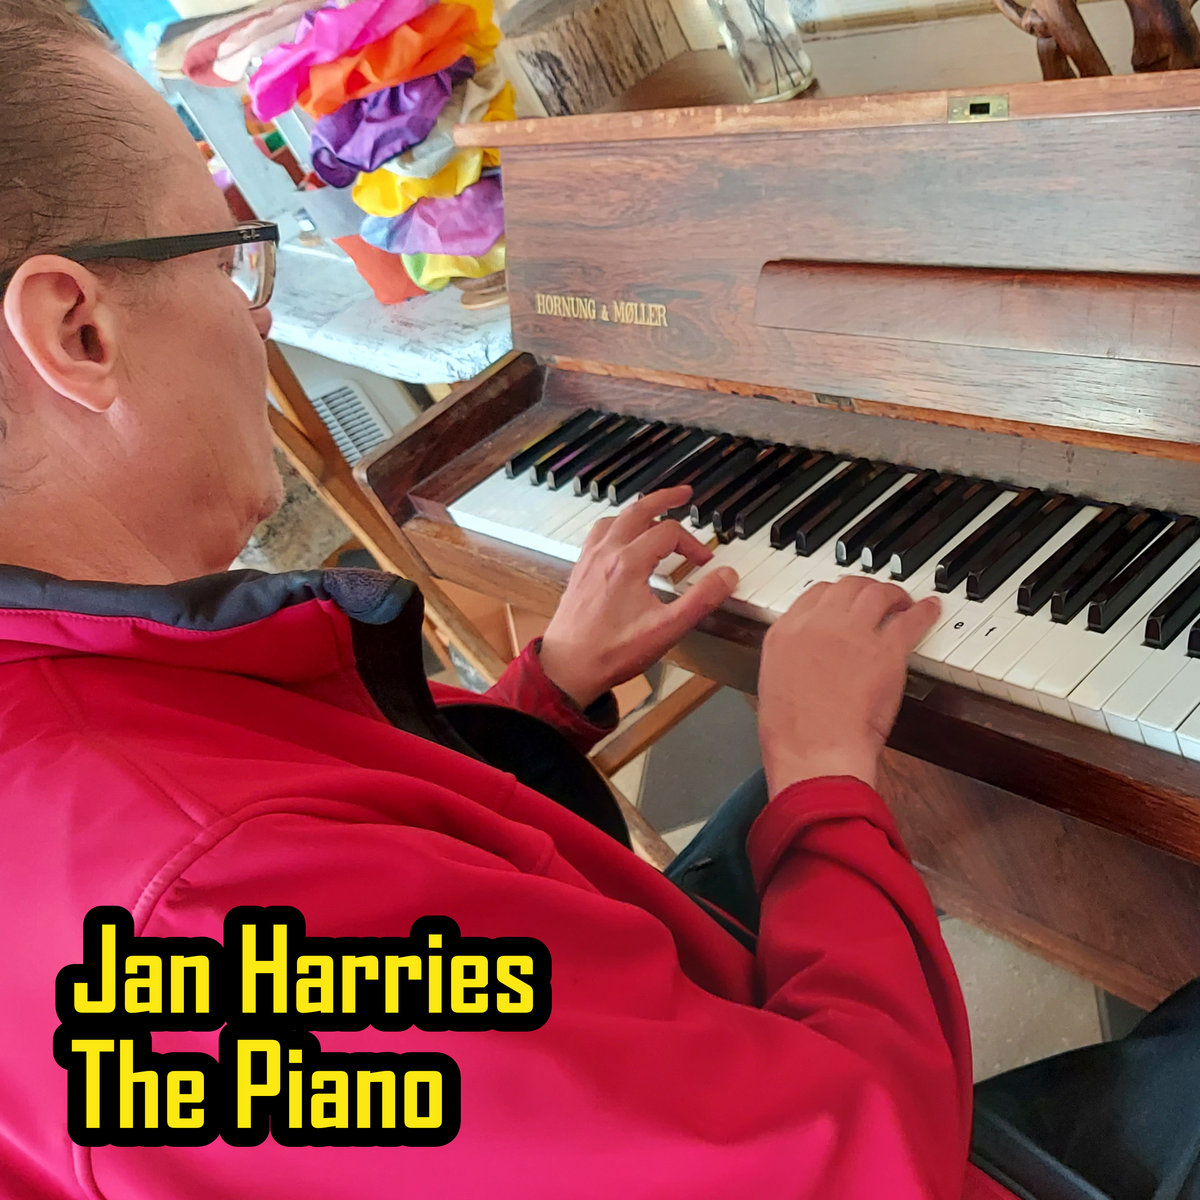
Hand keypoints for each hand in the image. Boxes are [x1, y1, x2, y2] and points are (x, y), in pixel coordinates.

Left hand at [539, 486, 737, 708]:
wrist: (569, 666)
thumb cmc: (613, 651)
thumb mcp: (667, 629)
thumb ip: (701, 600)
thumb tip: (726, 576)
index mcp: (628, 562)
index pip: (669, 533)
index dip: (693, 545)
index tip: (705, 562)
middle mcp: (606, 553)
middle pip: (639, 510)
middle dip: (664, 499)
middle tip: (682, 493)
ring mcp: (589, 559)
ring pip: (615, 518)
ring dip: (638, 511)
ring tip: (654, 511)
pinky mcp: (580, 570)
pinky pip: (598, 533)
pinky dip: (616, 525)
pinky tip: (621, 536)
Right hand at [757, 575, 941, 794]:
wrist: (814, 752)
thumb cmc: (792, 735)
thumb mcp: (774, 684)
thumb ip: (790, 658)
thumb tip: (805, 657)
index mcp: (785, 632)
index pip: (814, 594)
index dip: (835, 594)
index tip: (845, 601)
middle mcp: (818, 623)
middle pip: (847, 586)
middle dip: (864, 587)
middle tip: (876, 595)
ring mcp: (853, 633)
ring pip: (877, 593)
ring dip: (893, 594)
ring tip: (902, 601)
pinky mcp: (887, 651)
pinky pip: (912, 619)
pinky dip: (924, 611)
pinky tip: (931, 609)